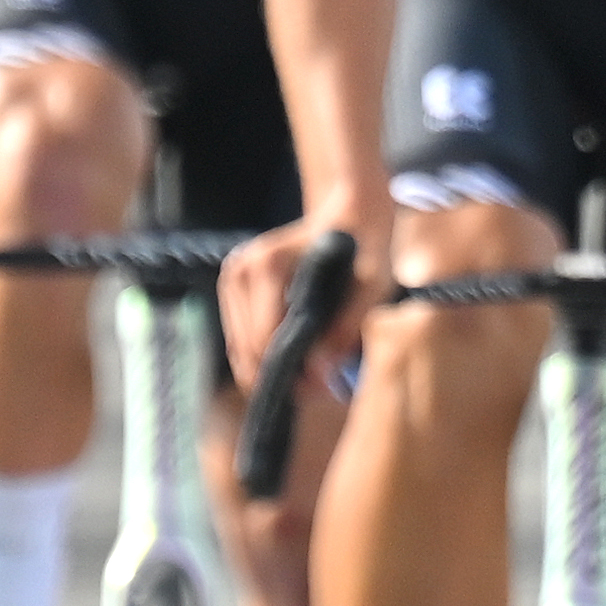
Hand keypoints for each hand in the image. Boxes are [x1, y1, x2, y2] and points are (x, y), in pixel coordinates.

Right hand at [217, 221, 359, 384]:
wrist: (350, 213)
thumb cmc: (366, 249)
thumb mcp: (372, 286)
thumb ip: (346, 326)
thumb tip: (318, 372)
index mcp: (269, 266)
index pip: (264, 340)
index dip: (290, 374)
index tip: (323, 391)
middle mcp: (242, 269)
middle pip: (247, 348)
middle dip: (280, 377)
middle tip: (320, 391)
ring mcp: (233, 275)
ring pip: (239, 347)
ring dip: (269, 369)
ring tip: (312, 380)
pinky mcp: (233, 283)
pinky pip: (240, 335)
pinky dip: (262, 354)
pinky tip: (294, 361)